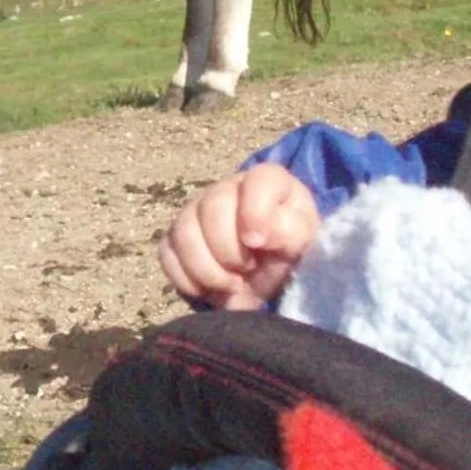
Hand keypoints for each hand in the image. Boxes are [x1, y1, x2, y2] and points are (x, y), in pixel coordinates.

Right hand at [156, 163, 319, 310]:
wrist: (269, 273)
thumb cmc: (290, 250)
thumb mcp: (304, 242)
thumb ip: (290, 231)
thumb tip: (254, 235)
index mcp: (266, 181)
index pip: (257, 181)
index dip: (254, 214)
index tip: (258, 244)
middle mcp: (226, 188)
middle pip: (211, 207)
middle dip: (228, 249)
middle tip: (247, 270)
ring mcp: (195, 211)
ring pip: (182, 231)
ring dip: (207, 269)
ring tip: (231, 284)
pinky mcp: (175, 238)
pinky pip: (167, 253)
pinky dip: (187, 278)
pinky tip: (209, 288)